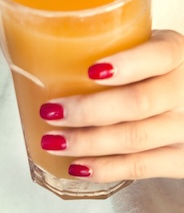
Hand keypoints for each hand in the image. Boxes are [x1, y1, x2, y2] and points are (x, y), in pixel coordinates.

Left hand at [39, 29, 183, 180]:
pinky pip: (143, 168)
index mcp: (177, 52)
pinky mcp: (183, 159)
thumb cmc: (152, 67)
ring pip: (136, 139)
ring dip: (88, 142)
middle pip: (138, 103)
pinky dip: (106, 168)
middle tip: (51, 111)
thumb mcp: (143, 45)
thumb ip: (112, 44)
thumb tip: (43, 48)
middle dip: (89, 110)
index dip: (126, 65)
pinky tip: (78, 166)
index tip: (91, 70)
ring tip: (53, 141)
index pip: (158, 56)